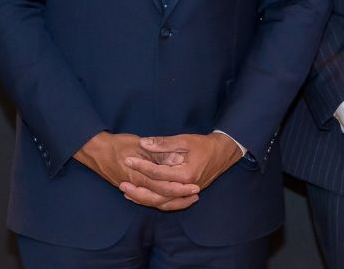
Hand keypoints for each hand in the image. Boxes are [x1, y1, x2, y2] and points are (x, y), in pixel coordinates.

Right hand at [74, 132, 196, 210]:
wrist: (96, 150)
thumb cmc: (118, 144)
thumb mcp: (140, 144)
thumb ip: (158, 152)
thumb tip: (176, 158)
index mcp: (139, 174)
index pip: (163, 186)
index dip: (180, 188)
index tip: (194, 186)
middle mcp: (135, 185)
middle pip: (160, 198)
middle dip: (179, 199)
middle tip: (196, 195)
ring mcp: (131, 188)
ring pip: (153, 201)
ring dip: (171, 201)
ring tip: (187, 199)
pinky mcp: (129, 188)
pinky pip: (146, 199)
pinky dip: (159, 200)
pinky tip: (168, 198)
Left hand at [121, 133, 241, 209]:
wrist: (222, 153)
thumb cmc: (204, 145)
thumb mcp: (184, 140)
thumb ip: (163, 143)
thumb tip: (143, 143)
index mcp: (185, 174)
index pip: (157, 173)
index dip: (141, 166)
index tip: (128, 159)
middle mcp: (185, 187)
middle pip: (156, 193)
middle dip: (137, 188)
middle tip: (121, 182)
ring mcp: (186, 193)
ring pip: (160, 202)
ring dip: (142, 198)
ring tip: (126, 192)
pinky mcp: (185, 195)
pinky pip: (166, 202)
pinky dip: (152, 200)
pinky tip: (140, 196)